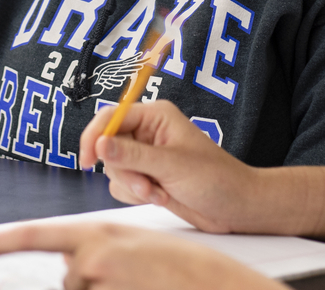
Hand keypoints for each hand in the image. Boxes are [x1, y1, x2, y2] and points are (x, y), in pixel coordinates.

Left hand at [0, 222, 281, 289]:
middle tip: (132, 280)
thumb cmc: (187, 269)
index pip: (37, 234)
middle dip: (91, 282)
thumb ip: (102, 249)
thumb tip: (74, 263)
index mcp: (100, 232)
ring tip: (142, 286)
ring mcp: (98, 282)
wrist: (219, 284)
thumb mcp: (138, 246)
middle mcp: (93, 257)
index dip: (1, 241)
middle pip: (69, 277)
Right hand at [78, 101, 270, 233]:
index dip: (95, 136)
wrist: (236, 207)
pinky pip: (121, 185)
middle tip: (146, 186)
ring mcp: (146, 156)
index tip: (88, 160)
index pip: (110, 117)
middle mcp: (147, 132)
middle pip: (108, 146)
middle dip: (123, 171)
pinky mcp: (146, 177)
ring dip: (132, 186)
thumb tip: (100, 144)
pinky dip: (136, 195)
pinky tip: (161, 197)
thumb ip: (132, 155)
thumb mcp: (171, 165)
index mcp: (155, 116)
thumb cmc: (216, 179)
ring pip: (113, 169)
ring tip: (159, 193)